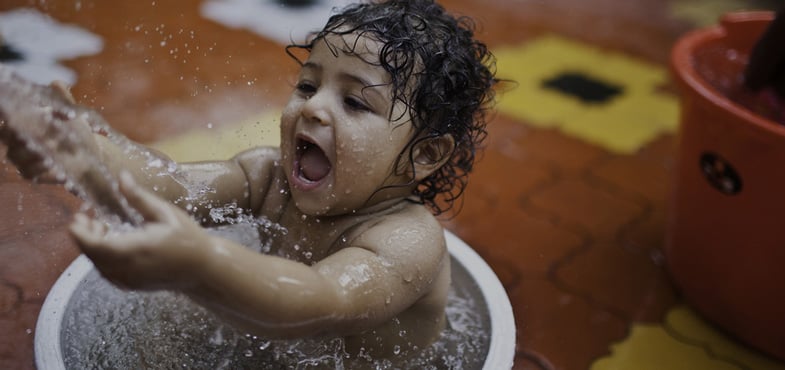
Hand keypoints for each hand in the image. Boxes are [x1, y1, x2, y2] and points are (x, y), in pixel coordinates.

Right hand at [0, 80, 95, 181]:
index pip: (9, 120)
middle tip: (39, 140)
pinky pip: (29, 173)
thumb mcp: (72, 114)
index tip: (30, 121)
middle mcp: (16, 140)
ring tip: (51, 158)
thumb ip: (63, 100)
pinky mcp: (30, 173)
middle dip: (22, 139)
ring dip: (33, 157)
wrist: (89, 153)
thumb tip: (57, 83)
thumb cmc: (76, 130)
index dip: (15, 120)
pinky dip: (43, 172)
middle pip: (9, 139)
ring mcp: (20, 158)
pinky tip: (59, 171)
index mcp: (23, 122)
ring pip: (15, 157)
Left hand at [69, 172, 210, 290]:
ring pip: (98, 265)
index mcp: (138, 249)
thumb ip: (139, 197)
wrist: (203, 269)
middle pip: (93, 255)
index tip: (76, 219)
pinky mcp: (131, 286)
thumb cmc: (188, 238)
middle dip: (84, 236)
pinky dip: (102, 258)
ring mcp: (129, 280)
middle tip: (84, 217)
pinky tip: (110, 242)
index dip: (81, 234)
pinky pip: (107, 272)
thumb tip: (122, 176)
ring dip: (93, 247)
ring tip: (99, 226)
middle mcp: (130, 268)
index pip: (96, 245)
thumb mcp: (165, 213)